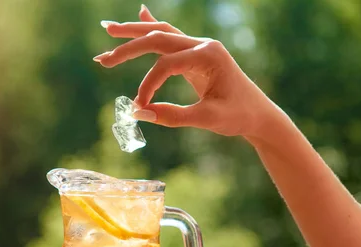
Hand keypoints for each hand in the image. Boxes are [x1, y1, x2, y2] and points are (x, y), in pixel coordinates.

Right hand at [94, 5, 280, 139]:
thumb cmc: (238, 116)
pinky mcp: (196, 54)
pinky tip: (141, 12)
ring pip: (161, 33)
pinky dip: (153, 25)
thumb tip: (140, 113)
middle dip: (127, 48)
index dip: (148, 86)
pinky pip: (171, 36)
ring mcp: (200, 46)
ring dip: (134, 32)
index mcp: (208, 55)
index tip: (140, 107)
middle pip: (157, 38)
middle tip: (101, 60)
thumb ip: (174, 116)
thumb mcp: (208, 119)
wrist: (259, 114)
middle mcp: (203, 44)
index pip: (165, 65)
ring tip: (108, 29)